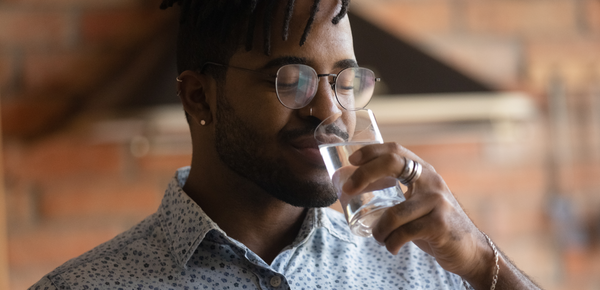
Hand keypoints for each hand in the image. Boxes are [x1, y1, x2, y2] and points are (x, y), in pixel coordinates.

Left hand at [342, 142, 493, 279]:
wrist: (470, 249)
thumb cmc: (435, 224)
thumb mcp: (419, 200)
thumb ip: (399, 191)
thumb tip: (357, 190)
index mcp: (423, 172)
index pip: (395, 150)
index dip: (371, 151)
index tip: (351, 161)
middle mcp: (431, 181)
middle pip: (392, 164)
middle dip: (363, 176)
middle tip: (347, 191)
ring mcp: (437, 201)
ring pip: (393, 213)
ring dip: (378, 230)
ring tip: (378, 237)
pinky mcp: (439, 224)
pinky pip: (403, 233)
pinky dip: (391, 243)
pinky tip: (392, 247)